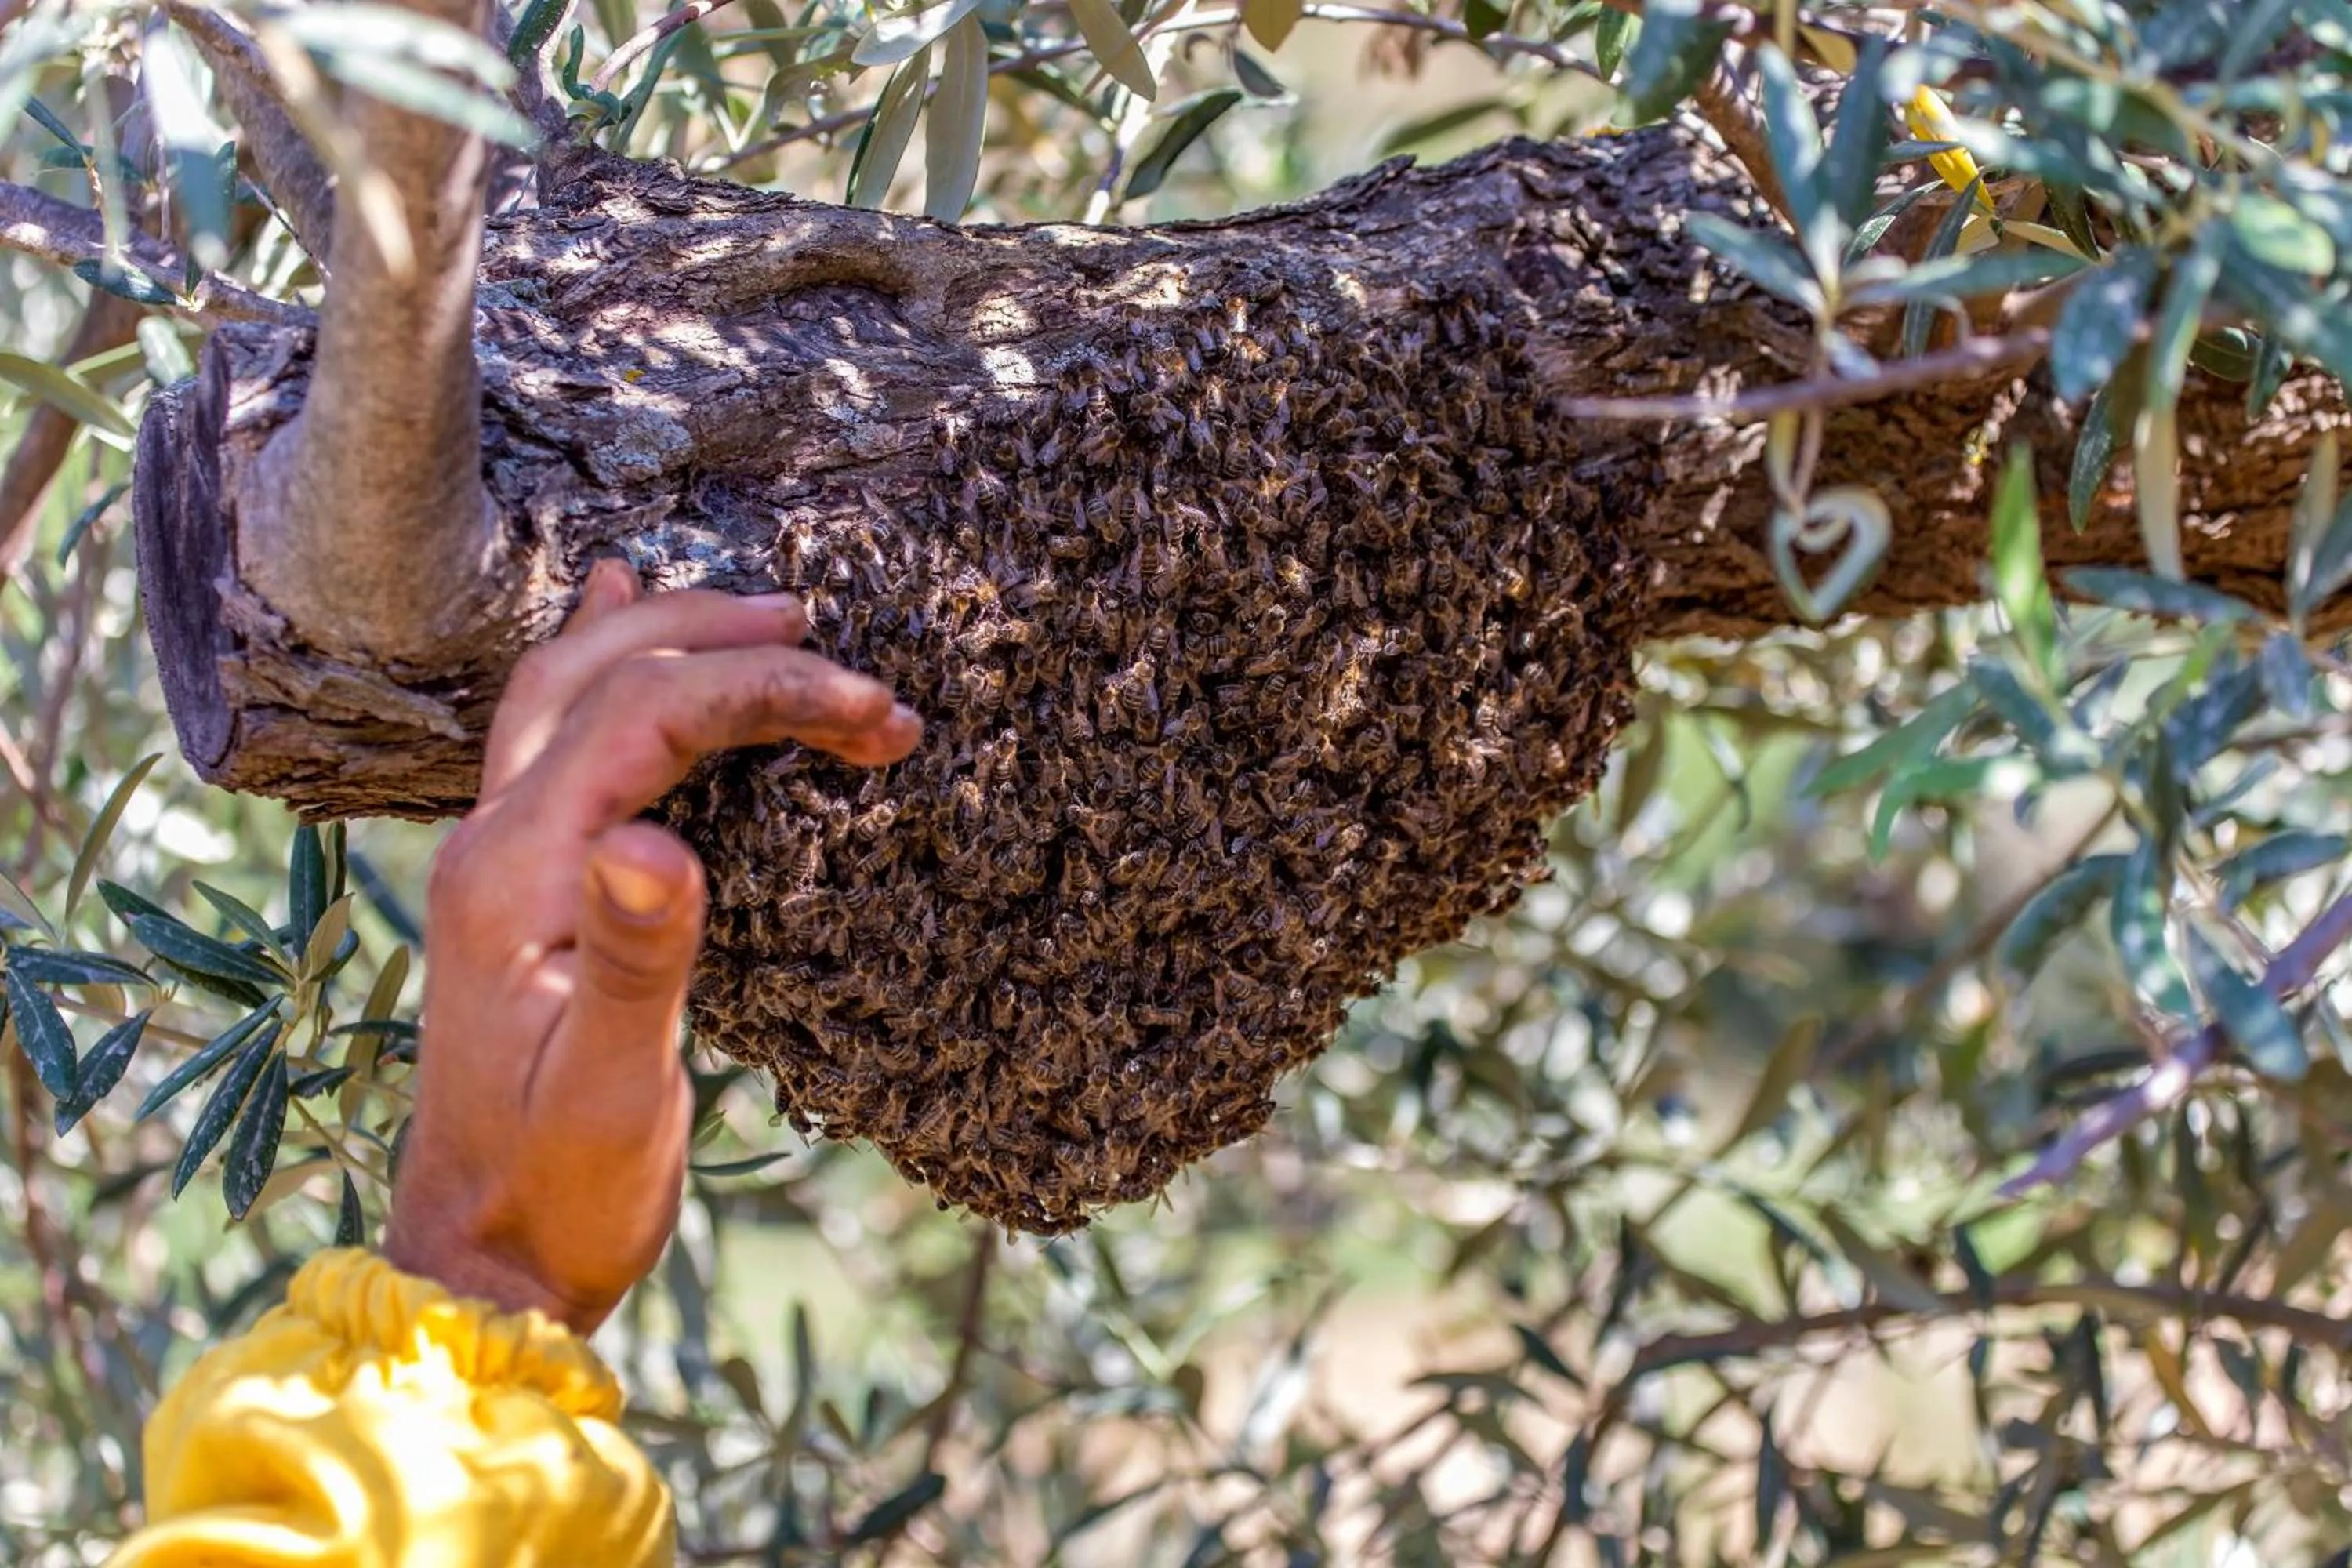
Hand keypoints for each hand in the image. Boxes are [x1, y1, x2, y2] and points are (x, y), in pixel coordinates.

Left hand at [382, 560, 920, 1333]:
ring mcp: (497, 859)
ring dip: (670, 635)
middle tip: (847, 656)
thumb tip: (658, 840)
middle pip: (600, 675)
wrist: (482, 1263)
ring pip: (567, 688)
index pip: (646, 717)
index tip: (880, 716)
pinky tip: (620, 614)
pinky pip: (550, 733)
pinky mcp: (522, 886)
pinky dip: (601, 663)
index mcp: (515, 875)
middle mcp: (491, 843)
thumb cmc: (557, 1191)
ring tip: (771, 616)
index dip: (767, 691)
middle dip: (732, 644)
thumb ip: (633, 960)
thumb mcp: (607, 1093)